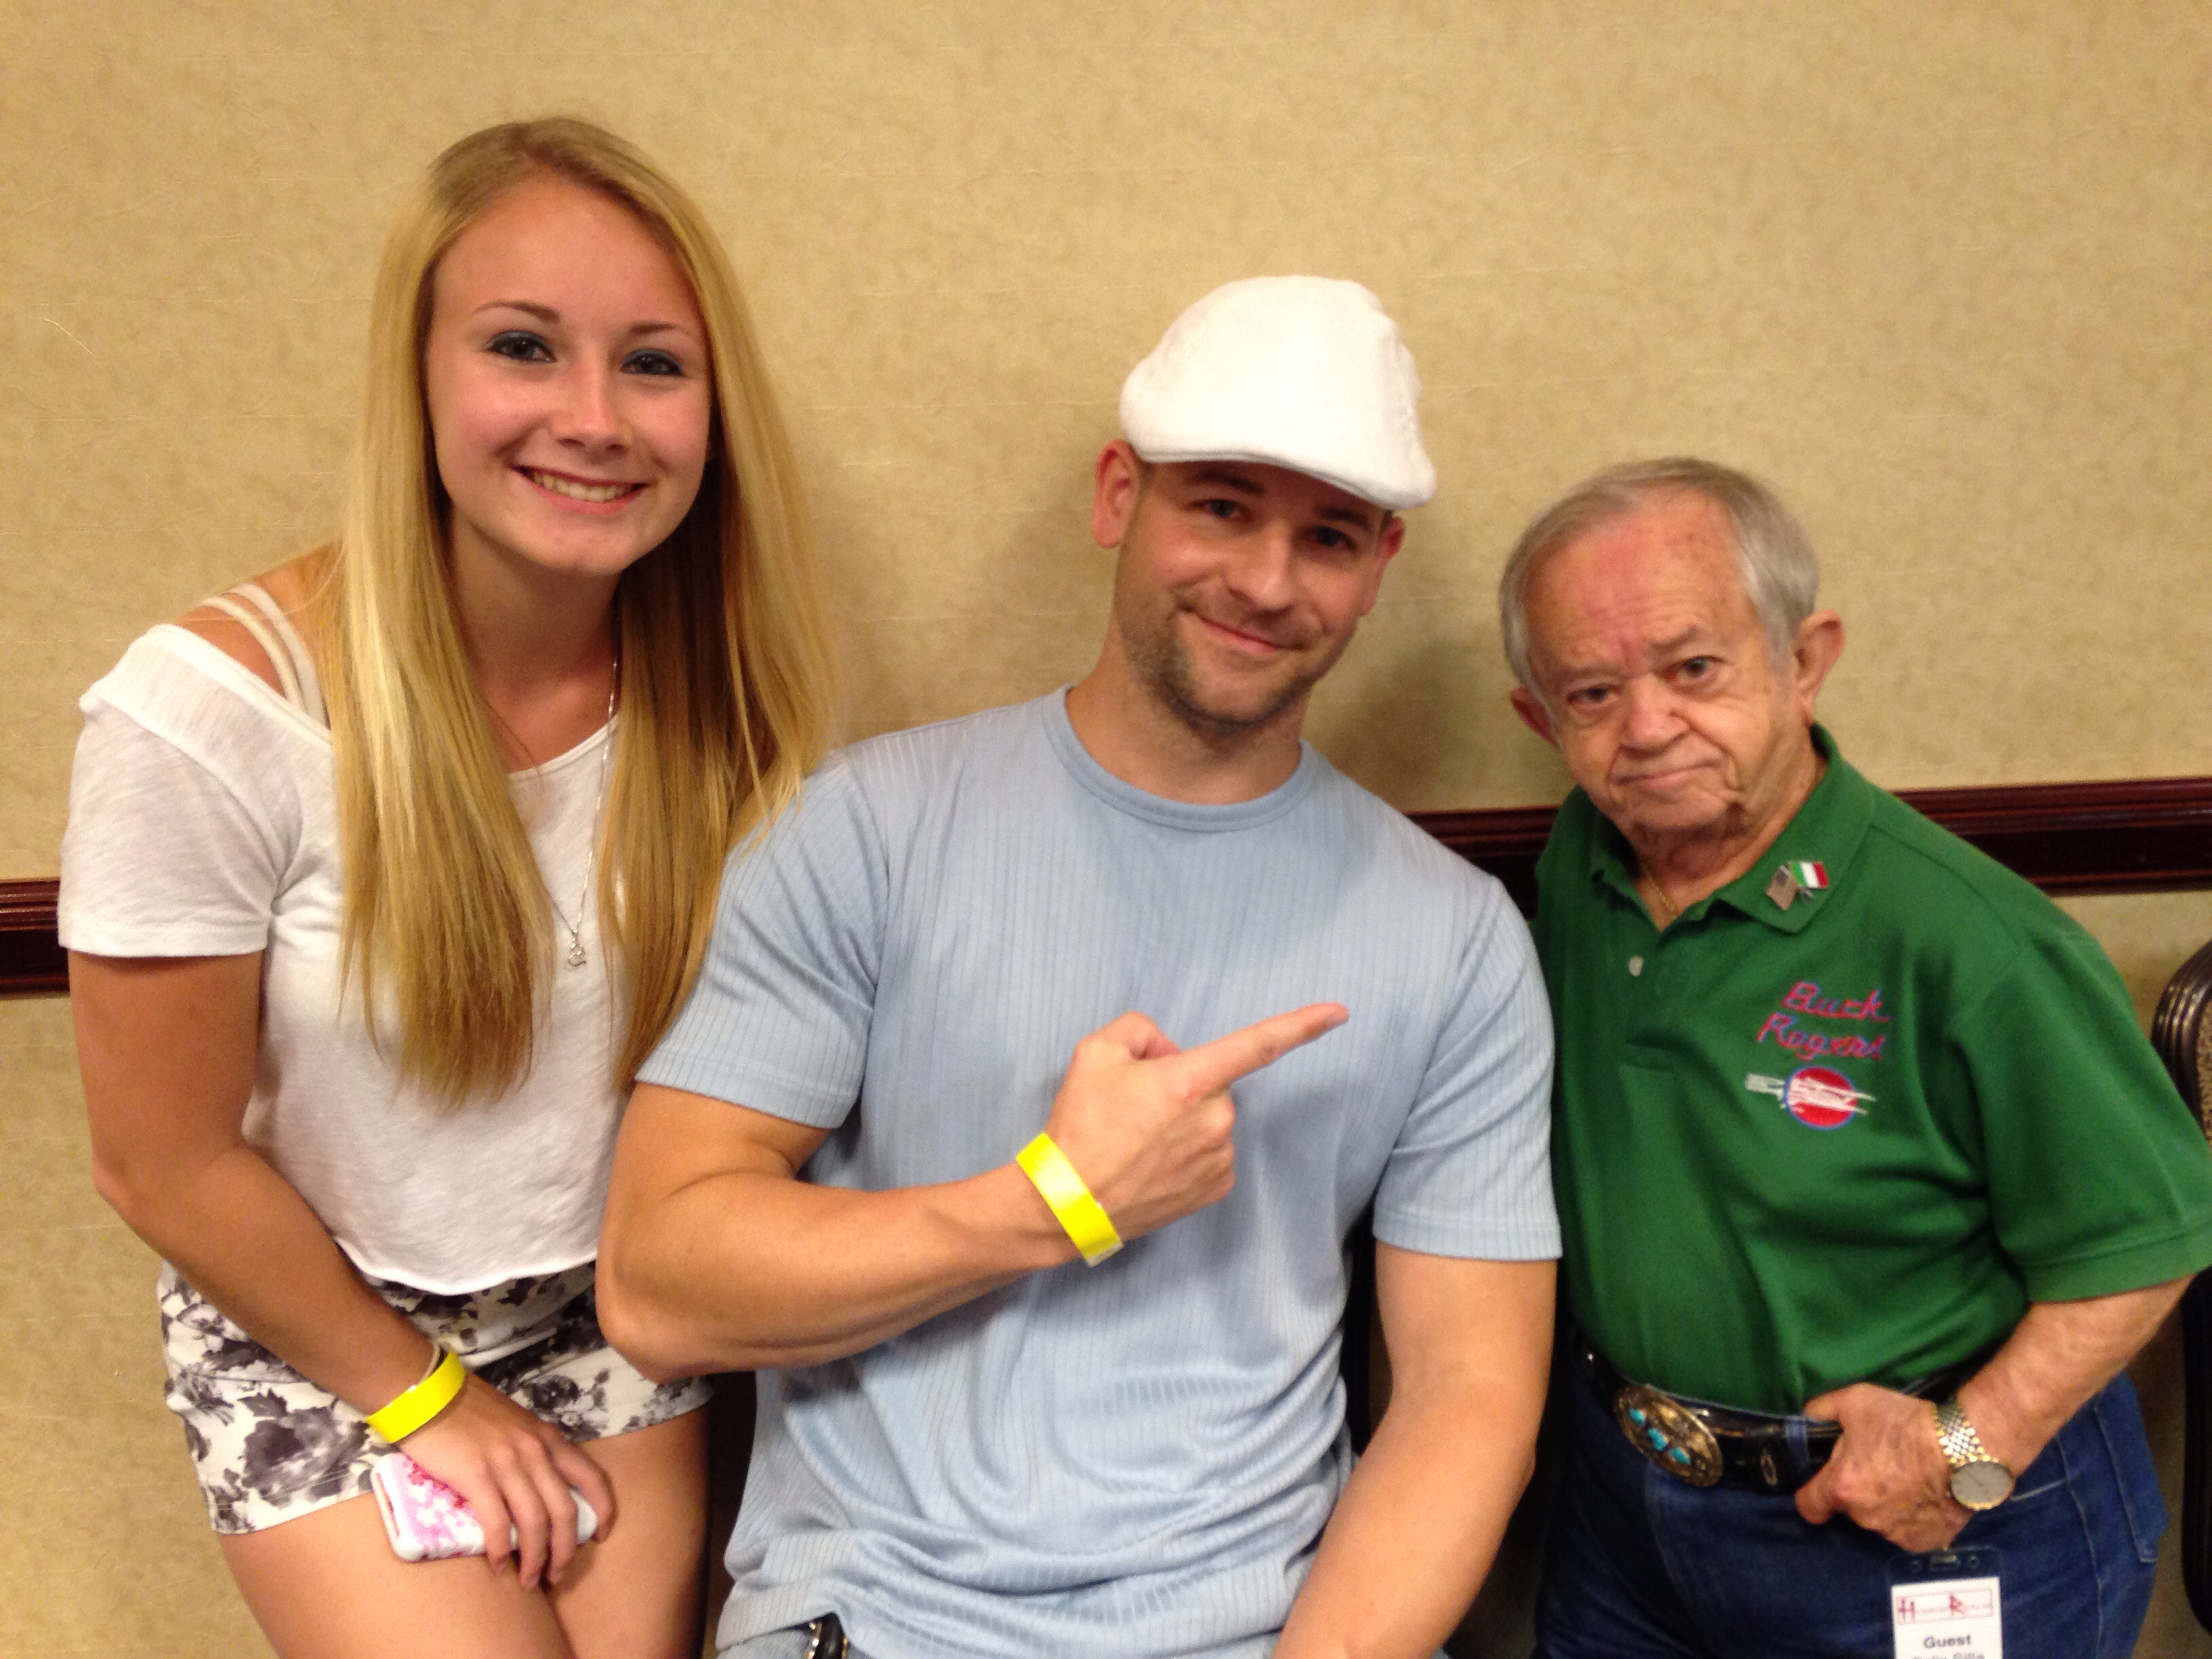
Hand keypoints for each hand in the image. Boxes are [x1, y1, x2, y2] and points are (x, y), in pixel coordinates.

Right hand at [392, 1369, 617, 1589]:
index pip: (591, 1477)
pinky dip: (501, 1549)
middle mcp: (535, 1452)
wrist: (429, 1393)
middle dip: (565, 1550)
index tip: (602, 1535)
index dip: (603, 1509)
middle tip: (556, 1576)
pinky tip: (499, 1565)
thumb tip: (540, 1487)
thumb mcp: (516, 1425)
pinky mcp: (476, 1475)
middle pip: (564, 1511)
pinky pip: (496, 1521)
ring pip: (535, 1521)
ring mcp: (507, 1463)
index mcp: (548, 1439)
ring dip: (535, 1558)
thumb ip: (532, 1451)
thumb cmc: (469, 1411)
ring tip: (529, 1581)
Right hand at [1041, 1003, 1346, 1242]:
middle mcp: (1216, 1120)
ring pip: (1211, 1119)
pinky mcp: (1216, 1188)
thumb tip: (1169, 1052)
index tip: (1338, 1012)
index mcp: (1191, 1081)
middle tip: (1135, 1104)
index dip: (1302, 1025)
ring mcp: (1219, 1157)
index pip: (1258, 1045)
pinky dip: (1189, 1151)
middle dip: (1183, 1082)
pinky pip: (1212, 1152)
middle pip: (1213, 1083)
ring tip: (1137, 1140)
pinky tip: (1153, 1162)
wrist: (1067, 1202)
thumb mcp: (1095, 1051)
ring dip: (1185, 1120)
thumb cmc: (1080, 1125)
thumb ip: (1140, 1029)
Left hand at [1795, 1383, 1964, 1551]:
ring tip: (1908, 1480)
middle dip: (1857, 1491)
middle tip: (1878, 1467)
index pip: (1808, 1507)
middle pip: (1850, 1509)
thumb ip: (1822, 1410)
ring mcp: (1896, 1534)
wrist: (1964, 1448)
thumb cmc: (1905, 1423)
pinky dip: (1914, 1519)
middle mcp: (1865, 1518)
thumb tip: (1807, 1417)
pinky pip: (1910, 1532)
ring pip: (1881, 1521)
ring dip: (1887, 1506)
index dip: (1811, 1496)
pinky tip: (1926, 1497)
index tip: (1822, 1485)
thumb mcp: (1854, 1401)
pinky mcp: (1926, 1542)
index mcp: (1841, 1488)